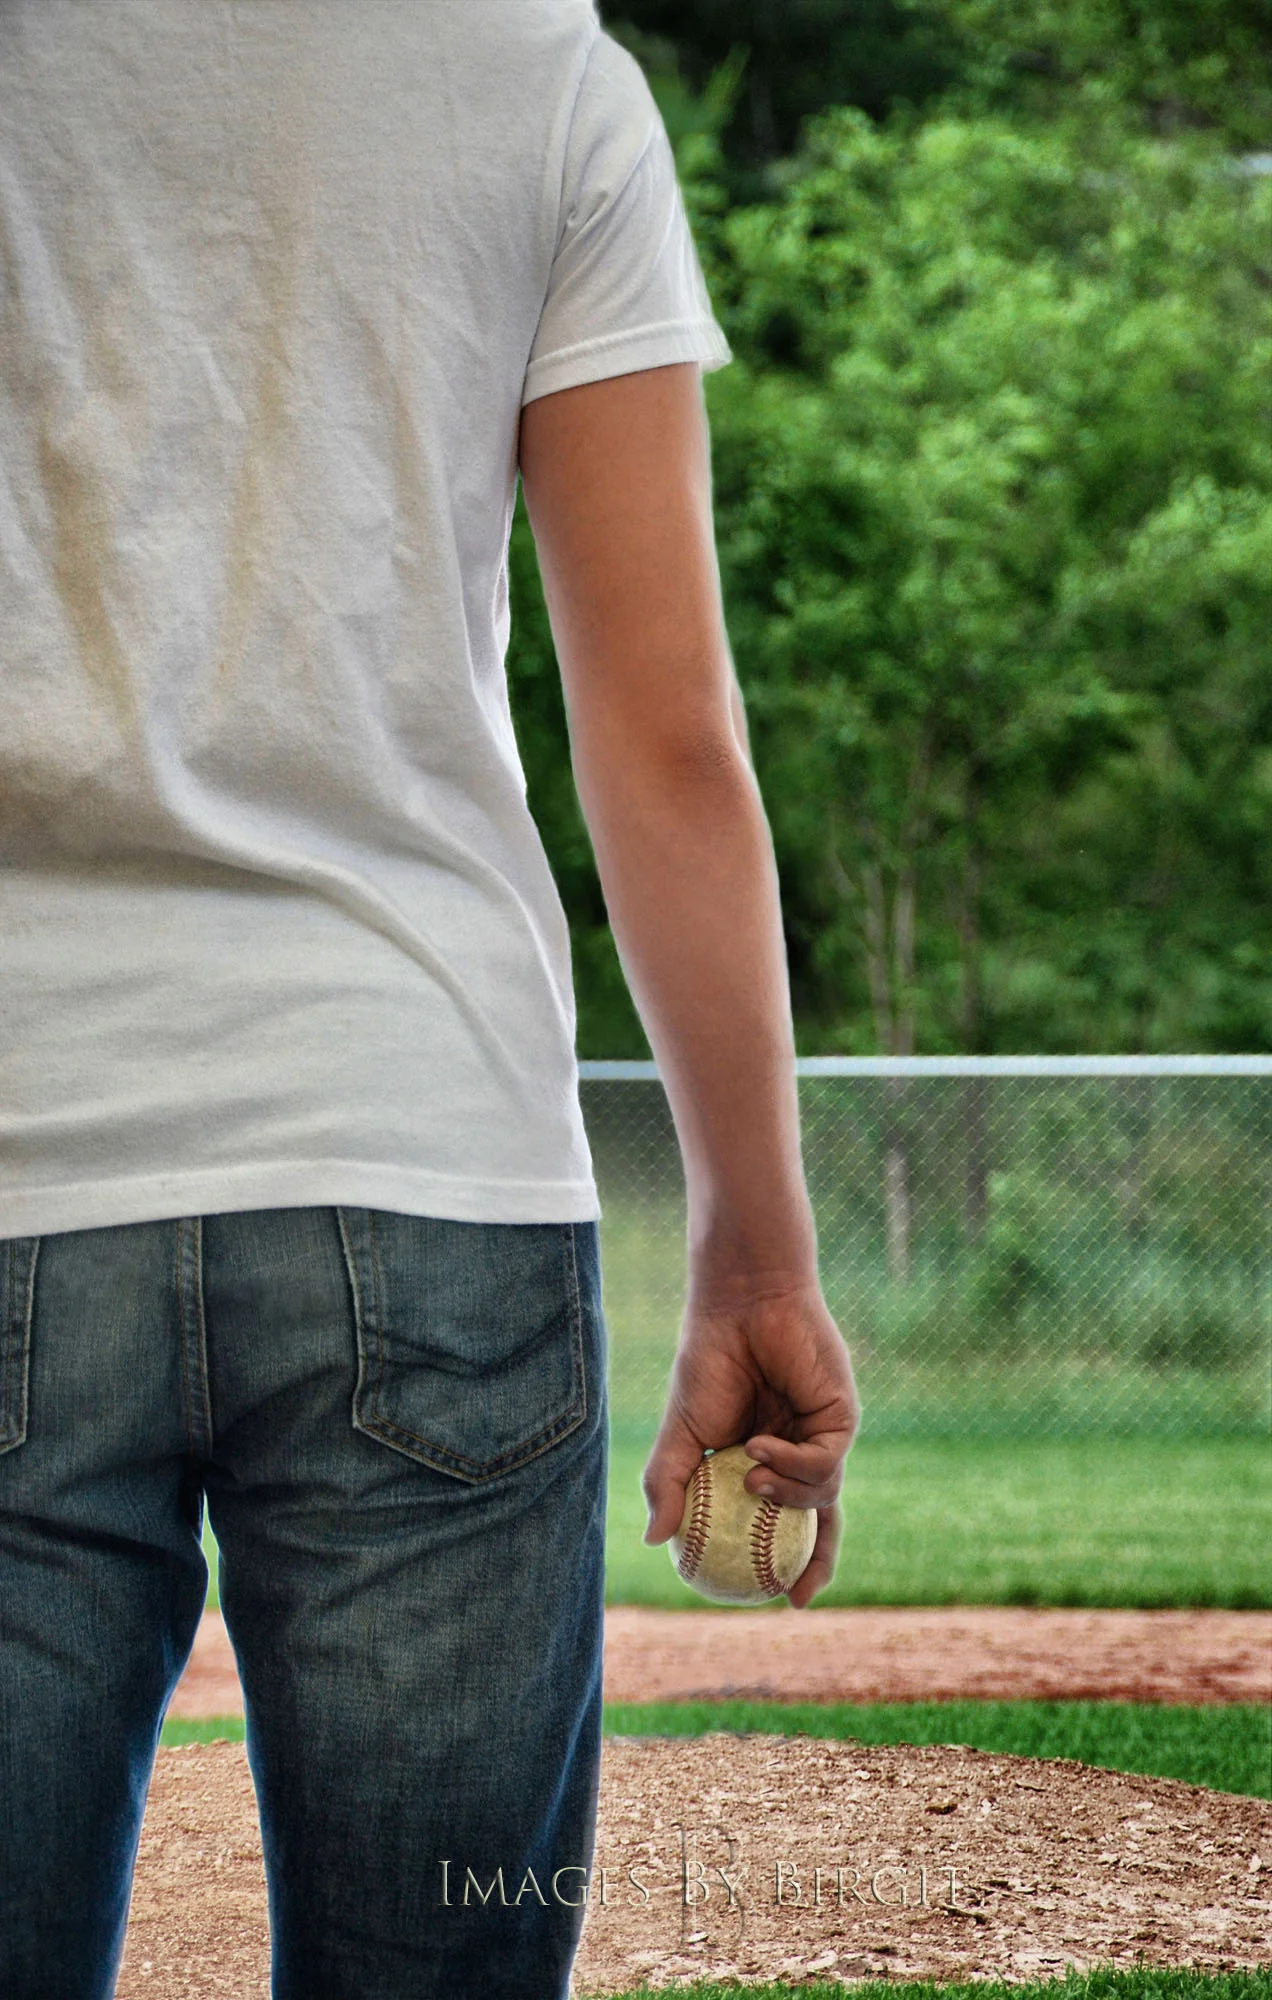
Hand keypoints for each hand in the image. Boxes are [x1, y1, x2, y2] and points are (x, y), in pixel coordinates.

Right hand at [640, 1278, 859, 1608]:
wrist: (737, 1309)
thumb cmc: (708, 1364)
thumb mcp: (681, 1435)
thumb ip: (671, 1486)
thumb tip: (654, 1541)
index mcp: (766, 1464)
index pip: (785, 1524)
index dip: (786, 1564)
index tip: (777, 1599)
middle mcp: (800, 1453)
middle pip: (821, 1522)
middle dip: (816, 1564)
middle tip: (795, 1594)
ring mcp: (823, 1435)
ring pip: (821, 1496)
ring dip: (785, 1496)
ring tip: (749, 1477)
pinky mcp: (840, 1416)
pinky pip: (824, 1462)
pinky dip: (792, 1465)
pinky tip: (759, 1447)